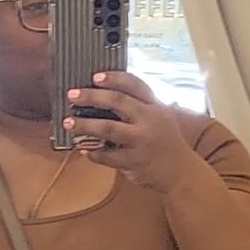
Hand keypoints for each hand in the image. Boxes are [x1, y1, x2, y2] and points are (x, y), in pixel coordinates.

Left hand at [65, 72, 201, 195]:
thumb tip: (107, 94)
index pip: (134, 84)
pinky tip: (83, 149)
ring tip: (68, 123)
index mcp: (155, 106)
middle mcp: (149, 121)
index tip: (95, 76)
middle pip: (117, 102)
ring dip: (85, 125)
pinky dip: (93, 153)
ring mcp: (141, 141)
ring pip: (108, 128)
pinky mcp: (134, 161)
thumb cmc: (166, 142)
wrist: (181, 173)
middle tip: (72, 95)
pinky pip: (107, 156)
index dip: (113, 78)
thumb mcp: (161, 117)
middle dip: (92, 96)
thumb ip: (140, 105)